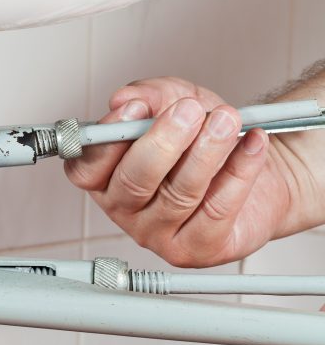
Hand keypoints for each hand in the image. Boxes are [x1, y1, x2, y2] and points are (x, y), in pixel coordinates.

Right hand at [64, 77, 293, 267]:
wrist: (258, 172)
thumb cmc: (204, 140)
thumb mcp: (175, 102)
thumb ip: (149, 95)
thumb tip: (125, 98)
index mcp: (105, 178)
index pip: (87, 168)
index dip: (108, 139)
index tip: (135, 108)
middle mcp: (125, 209)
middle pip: (134, 181)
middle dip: (163, 142)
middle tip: (189, 112)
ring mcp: (159, 234)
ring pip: (179, 194)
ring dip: (206, 151)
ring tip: (226, 120)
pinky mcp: (198, 249)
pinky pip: (218, 210)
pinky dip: (239, 172)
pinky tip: (251, 144)